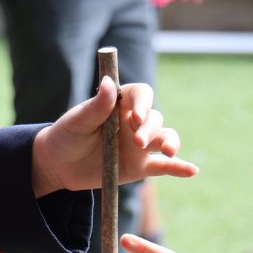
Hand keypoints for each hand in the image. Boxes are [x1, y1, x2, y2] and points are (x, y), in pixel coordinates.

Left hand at [31, 79, 197, 197]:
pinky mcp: (141, 166)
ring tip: (168, 152)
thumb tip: (110, 82)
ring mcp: (141, 145)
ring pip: (165, 139)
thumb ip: (96, 105)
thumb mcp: (77, 121)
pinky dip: (179, 168)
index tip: (135, 116)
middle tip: (137, 142)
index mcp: (120, 104)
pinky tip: (192, 171)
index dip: (143, 104)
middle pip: (155, 119)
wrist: (60, 165)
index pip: (141, 96)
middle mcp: (135, 122)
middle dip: (150, 129)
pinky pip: (164, 167)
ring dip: (170, 143)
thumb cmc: (67, 135)